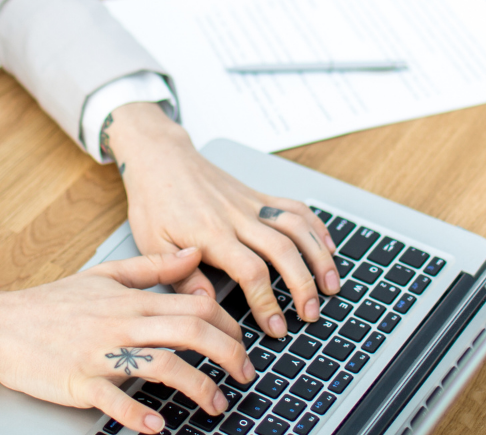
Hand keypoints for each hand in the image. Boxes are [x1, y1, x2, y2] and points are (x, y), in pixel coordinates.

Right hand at [0, 248, 254, 433]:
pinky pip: (113, 398)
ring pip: (162, 364)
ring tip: (217, 404)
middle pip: (190, 332)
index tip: (243, 343)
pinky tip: (158, 426)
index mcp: (132, 300)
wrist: (0, 324)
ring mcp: (100, 353)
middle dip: (228, 354)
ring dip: (197, 387)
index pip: (196, 305)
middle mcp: (122, 324)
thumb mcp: (106, 275)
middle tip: (246, 375)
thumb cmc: (52, 304)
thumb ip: (153, 267)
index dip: (229, 324)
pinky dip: (138, 413)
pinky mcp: (78, 381)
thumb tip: (195, 254)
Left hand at [105, 103, 340, 341]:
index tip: (275, 327)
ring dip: (319, 256)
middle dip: (303, 284)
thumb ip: (181, 277)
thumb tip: (207, 305)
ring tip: (332, 285)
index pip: (250, 270)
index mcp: (211, 234)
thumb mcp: (153, 244)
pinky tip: (328, 247)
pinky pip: (294, 208)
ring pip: (296, 228)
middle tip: (311, 313)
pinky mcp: (258, 195)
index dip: (267, 301)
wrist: (162, 159)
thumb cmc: (155, 202)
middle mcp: (237, 217)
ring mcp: (251, 204)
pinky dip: (316, 227)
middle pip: (283, 250)